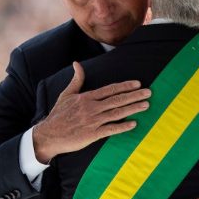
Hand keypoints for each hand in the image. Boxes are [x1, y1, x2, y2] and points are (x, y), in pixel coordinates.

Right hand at [32, 61, 150, 162]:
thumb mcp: (66, 94)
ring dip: (132, 109)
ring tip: (146, 105)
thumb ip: (76, 80)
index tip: (137, 84)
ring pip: (116, 113)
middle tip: (149, 92)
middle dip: (134, 96)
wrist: (49, 135)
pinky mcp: (92, 134)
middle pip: (117, 100)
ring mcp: (92, 121)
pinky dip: (122, 127)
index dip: (125, 86)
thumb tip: (77, 64)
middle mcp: (91, 108)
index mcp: (86, 97)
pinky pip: (110, 129)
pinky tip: (134, 124)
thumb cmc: (58, 115)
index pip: (110, 89)